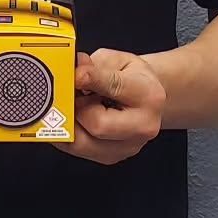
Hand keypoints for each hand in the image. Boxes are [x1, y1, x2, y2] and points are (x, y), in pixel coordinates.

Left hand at [55, 49, 164, 164]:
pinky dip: (68, 133)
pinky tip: (74, 118)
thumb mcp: (118, 60)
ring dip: (69, 122)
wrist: (146, 99)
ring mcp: (128, 147)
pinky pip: (78, 149)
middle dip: (78, 107)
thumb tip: (76, 72)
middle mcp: (143, 126)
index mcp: (148, 95)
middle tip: (72, 93)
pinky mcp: (111, 157)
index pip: (113, 88)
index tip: (75, 74)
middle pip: (98, 125)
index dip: (88, 79)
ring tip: (72, 105)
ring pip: (83, 143)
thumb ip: (96, 65)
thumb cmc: (131, 78)